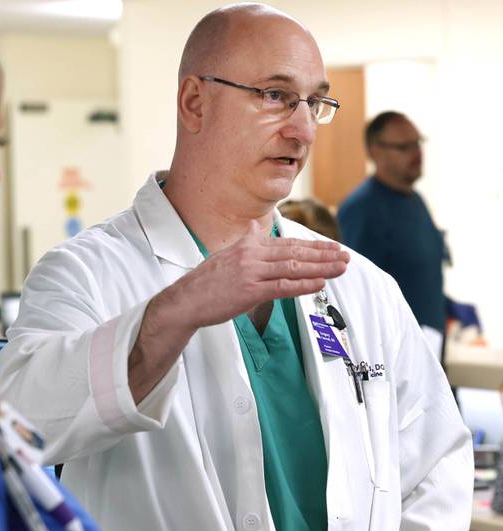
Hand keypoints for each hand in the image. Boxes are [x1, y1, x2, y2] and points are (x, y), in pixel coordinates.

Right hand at [162, 220, 349, 331]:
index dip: (313, 245)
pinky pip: (283, 286)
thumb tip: (257, 229)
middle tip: (344, 256)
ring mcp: (251, 272)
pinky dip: (304, 285)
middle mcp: (251, 254)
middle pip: (295, 252)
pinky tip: (320, 283)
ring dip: (320, 268)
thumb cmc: (206, 282)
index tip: (332, 247)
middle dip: (323, 254)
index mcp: (248, 244)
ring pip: (293, 267)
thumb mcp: (226, 255)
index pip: (287, 243)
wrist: (186, 300)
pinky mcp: (250, 290)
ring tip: (340, 268)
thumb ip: (246, 243)